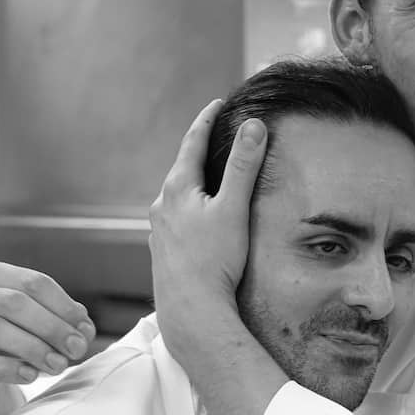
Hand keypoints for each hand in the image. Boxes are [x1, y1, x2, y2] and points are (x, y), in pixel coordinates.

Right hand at [0, 261, 94, 385]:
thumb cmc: (14, 341)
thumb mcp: (39, 325)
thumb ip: (64, 322)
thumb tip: (84, 329)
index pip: (34, 283)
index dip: (64, 307)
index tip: (85, 331)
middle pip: (15, 303)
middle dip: (52, 327)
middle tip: (76, 349)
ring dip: (34, 348)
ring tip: (58, 365)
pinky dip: (7, 369)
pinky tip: (30, 375)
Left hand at [149, 100, 267, 365]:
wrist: (190, 311)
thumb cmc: (213, 261)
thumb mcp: (234, 208)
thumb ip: (244, 166)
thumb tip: (254, 126)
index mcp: (178, 188)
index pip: (193, 142)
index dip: (208, 120)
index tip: (219, 104)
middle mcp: (162, 205)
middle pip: (184, 168)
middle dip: (200, 151)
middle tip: (217, 136)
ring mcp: (159, 230)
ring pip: (179, 196)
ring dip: (195, 183)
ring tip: (211, 178)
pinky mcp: (163, 252)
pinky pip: (177, 220)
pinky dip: (191, 209)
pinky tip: (201, 222)